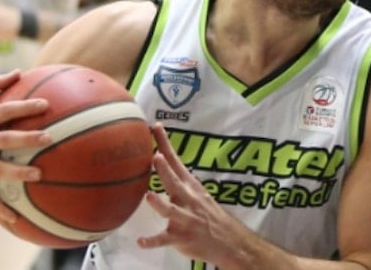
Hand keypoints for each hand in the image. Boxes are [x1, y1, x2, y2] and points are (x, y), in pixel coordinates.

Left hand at [137, 124, 242, 266]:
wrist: (228, 240)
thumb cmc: (207, 215)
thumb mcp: (197, 194)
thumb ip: (178, 181)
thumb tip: (158, 163)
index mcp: (190, 186)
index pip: (175, 161)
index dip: (165, 144)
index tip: (154, 127)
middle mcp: (188, 199)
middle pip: (174, 182)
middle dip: (164, 170)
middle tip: (155, 157)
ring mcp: (185, 219)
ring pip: (170, 210)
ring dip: (160, 203)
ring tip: (149, 196)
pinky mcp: (181, 237)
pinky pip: (164, 240)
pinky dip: (153, 241)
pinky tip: (141, 242)